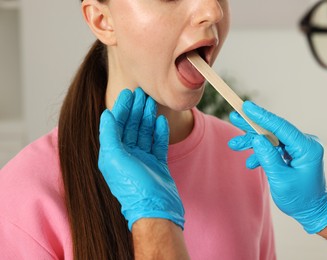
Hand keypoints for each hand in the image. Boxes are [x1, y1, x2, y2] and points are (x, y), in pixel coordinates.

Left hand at [98, 88, 184, 230]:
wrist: (156, 209)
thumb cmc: (134, 187)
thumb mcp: (115, 159)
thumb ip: (109, 136)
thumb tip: (105, 114)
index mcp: (114, 154)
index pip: (116, 125)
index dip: (121, 108)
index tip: (128, 93)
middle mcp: (127, 156)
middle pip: (131, 127)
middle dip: (136, 109)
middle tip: (142, 93)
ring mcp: (143, 160)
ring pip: (145, 133)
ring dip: (147, 117)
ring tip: (152, 102)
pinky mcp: (157, 164)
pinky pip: (158, 144)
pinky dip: (159, 132)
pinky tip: (161, 121)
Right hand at [228, 101, 326, 233]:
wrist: (312, 210)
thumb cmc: (300, 198)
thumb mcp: (281, 180)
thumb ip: (268, 157)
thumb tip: (257, 139)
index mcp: (307, 148)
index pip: (281, 127)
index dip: (262, 116)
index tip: (246, 107)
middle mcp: (304, 143)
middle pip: (274, 129)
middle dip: (253, 125)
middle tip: (235, 116)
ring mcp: (298, 147)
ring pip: (271, 138)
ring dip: (253, 142)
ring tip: (235, 144)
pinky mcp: (292, 152)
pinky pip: (274, 147)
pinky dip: (261, 152)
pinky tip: (251, 161)